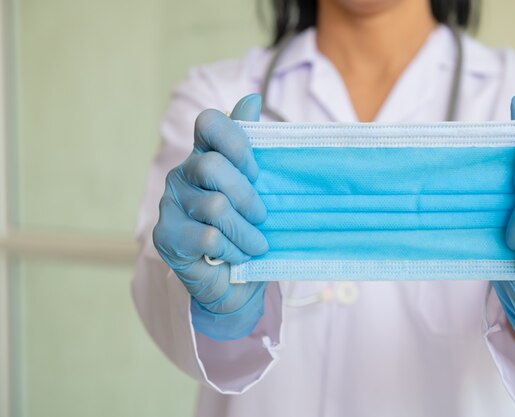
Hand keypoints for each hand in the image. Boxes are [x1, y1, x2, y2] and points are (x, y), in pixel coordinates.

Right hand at [153, 94, 268, 339]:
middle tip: (262, 215)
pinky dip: (233, 250)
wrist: (234, 280)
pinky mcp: (166, 237)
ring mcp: (170, 205)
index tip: (256, 170)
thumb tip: (252, 98)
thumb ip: (251, 145)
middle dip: (247, 195)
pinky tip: (237, 257)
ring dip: (246, 231)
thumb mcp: (257, 187)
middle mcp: (182, 175)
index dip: (236, 141)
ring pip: (215, 206)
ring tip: (255, 244)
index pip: (209, 123)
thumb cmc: (247, 228)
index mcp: (204, 156)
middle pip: (212, 166)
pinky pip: (209, 237)